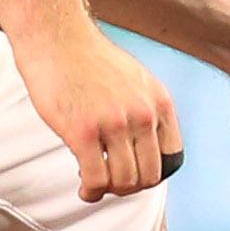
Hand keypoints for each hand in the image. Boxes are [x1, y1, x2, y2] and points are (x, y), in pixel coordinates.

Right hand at [21, 26, 183, 200]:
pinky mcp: (83, 132)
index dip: (152, 172)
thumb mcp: (136, 81)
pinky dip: (91, 192)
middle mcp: (143, 114)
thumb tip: (145, 147)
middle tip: (112, 183)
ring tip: (96, 184)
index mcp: (159, 102)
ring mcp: (114, 124)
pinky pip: (96, 179)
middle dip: (130, 187)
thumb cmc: (89, 59)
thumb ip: (146, 111)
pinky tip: (84, 187)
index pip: (172, 157)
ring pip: (124, 182)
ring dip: (109, 191)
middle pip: (150, 175)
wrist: (57, 38)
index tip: (134, 172)